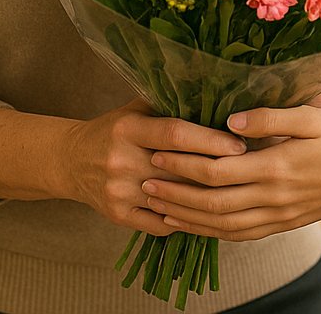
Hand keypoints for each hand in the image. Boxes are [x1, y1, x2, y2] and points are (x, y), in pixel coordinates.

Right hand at [62, 99, 246, 235]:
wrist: (71, 161)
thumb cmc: (114, 129)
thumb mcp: (136, 108)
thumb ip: (170, 104)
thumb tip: (216, 97)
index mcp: (130, 128)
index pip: (175, 134)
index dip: (210, 140)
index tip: (239, 144)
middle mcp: (122, 160)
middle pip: (179, 170)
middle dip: (216, 170)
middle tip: (249, 169)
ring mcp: (119, 191)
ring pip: (173, 199)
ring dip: (205, 197)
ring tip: (236, 192)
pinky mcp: (118, 216)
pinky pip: (161, 223)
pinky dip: (185, 218)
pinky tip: (206, 211)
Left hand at [138, 104, 320, 240]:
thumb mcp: (312, 115)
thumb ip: (270, 117)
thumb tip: (229, 119)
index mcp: (275, 167)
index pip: (216, 170)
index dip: (183, 165)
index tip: (157, 154)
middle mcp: (272, 198)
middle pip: (211, 203)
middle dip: (174, 194)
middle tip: (144, 183)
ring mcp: (278, 215)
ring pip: (222, 226)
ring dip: (188, 219)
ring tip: (160, 208)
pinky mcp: (285, 223)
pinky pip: (241, 235)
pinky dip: (213, 233)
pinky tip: (198, 225)